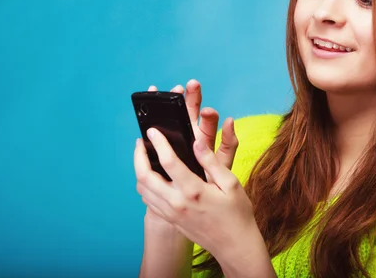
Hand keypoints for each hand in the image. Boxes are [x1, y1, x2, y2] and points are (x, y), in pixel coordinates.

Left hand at [135, 125, 261, 264]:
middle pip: (144, 176)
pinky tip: (152, 177)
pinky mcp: (170, 220)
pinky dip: (145, 186)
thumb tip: (196, 142)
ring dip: (139, 171)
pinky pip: (149, 201)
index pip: (168, 161)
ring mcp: (171, 213)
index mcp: (193, 190)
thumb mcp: (231, 183)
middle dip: (138, 156)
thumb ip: (211, 162)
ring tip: (143, 157)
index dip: (158, 143)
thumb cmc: (236, 214)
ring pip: (143, 190)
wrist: (234, 246)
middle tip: (141, 142)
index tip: (153, 130)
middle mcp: (177, 202)